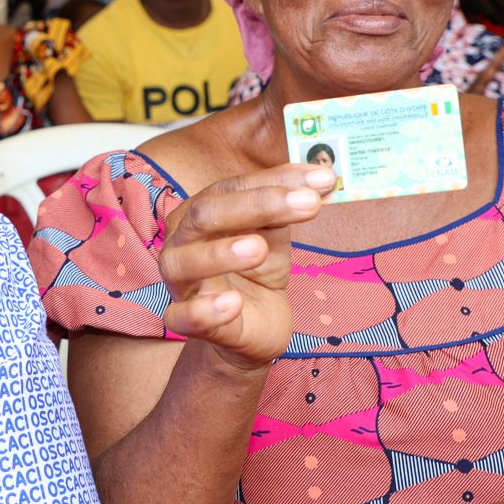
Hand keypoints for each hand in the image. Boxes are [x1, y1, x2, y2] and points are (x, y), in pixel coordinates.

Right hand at [157, 164, 334, 369]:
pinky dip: (206, 310)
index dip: (275, 181)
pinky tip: (233, 304)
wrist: (253, 324)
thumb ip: (287, 207)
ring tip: (259, 248)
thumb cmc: (257, 271)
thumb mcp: (274, 235)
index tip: (322, 179)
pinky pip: (184, 316)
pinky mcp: (186, 322)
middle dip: (257, 205)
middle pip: (205, 215)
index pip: (232, 187)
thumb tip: (323, 179)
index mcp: (200, 212)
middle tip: (309, 203)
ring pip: (183, 263)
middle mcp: (182, 241)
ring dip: (220, 254)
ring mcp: (180, 283)